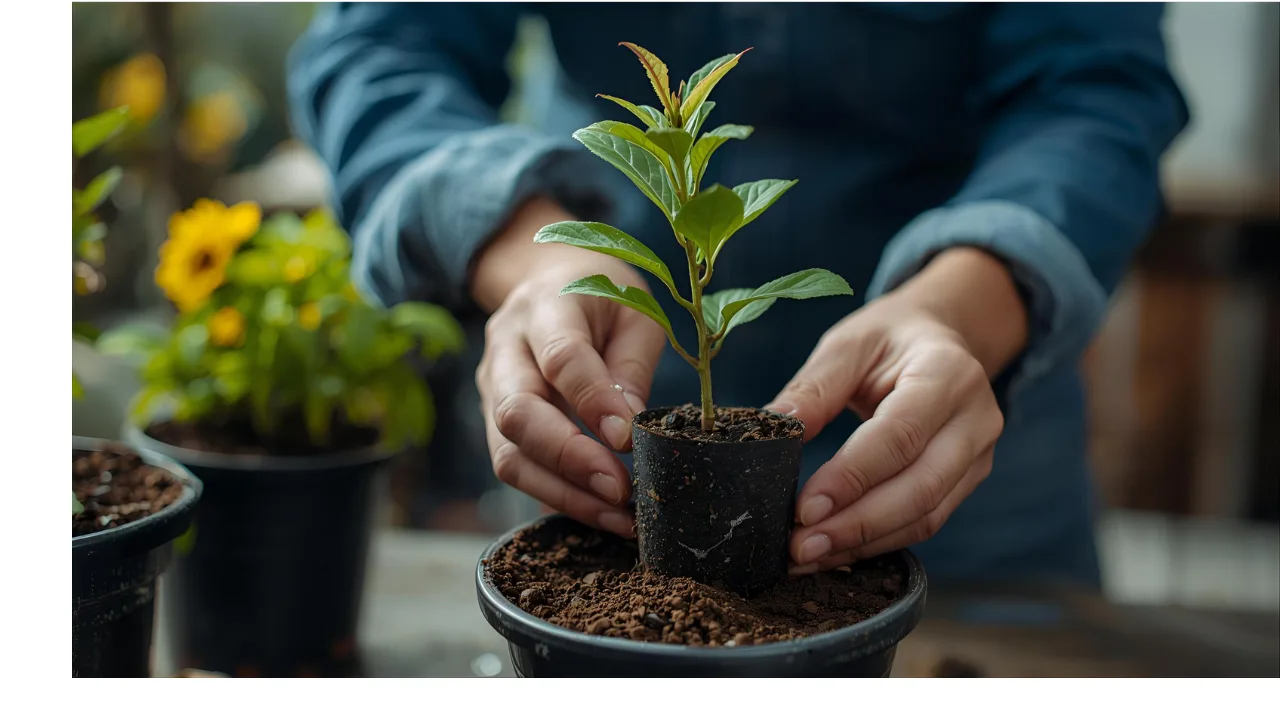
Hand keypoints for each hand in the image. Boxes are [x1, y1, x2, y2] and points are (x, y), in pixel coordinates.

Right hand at [471, 198, 664, 537]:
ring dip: (562, 493)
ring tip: (618, 517)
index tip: (629, 440)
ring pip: (507, 453)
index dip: (593, 402)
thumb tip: (628, 432)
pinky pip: (514, 467)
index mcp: (546, 306)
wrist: (548, 278)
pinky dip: (555, 496)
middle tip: (621, 490)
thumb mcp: (635, 312)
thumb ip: (631, 367)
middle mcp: (505, 347)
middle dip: (569, 460)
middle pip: (517, 413)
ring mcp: (491, 386)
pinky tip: (598, 512)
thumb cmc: (602, 295)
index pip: (561, 359)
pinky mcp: (492, 418)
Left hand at [767, 248, 1026, 571]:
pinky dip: (876, 542)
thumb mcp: (849, 344)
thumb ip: (814, 388)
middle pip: (920, 488)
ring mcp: (978, 456)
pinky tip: (833, 550)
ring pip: (925, 516)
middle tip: (799, 547)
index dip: (852, 477)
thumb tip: (774, 428)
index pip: (900, 436)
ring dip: (863, 543)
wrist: (940, 338)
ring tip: (807, 556)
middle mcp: (976, 419)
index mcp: (948, 374)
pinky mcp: (966, 483)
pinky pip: (924, 522)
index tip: (804, 509)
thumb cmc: (889, 339)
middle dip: (856, 525)